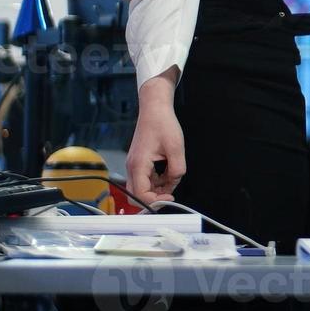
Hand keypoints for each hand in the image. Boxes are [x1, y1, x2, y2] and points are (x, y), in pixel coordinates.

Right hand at [126, 74, 184, 204]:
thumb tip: (174, 182)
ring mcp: (134, 165)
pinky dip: (156, 180)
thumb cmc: (162, 124)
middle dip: (154, 197)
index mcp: (139, 164)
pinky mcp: (138, 163)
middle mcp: (133, 167)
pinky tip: (167, 172)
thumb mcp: (176, 148)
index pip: (140, 194)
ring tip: (172, 176)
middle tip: (170, 193)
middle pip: (137, 195)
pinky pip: (145, 179)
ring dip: (157, 188)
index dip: (155, 200)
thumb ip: (177, 169)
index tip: (170, 197)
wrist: (154, 110)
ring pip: (142, 187)